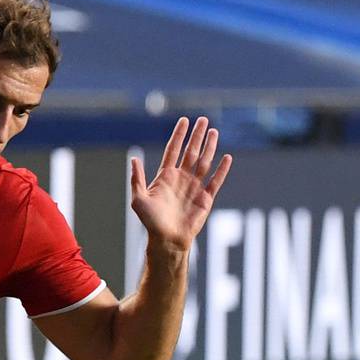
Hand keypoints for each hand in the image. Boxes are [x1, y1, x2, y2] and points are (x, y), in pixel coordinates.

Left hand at [130, 116, 231, 252]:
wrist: (167, 240)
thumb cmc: (151, 222)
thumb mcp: (138, 199)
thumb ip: (137, 179)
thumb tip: (133, 158)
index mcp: (165, 176)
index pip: (173, 150)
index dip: (179, 135)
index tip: (184, 120)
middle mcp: (181, 179)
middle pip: (191, 152)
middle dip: (197, 135)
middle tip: (203, 119)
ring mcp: (194, 187)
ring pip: (204, 162)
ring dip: (209, 147)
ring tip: (214, 132)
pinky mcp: (205, 198)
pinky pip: (215, 181)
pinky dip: (222, 170)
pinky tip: (227, 157)